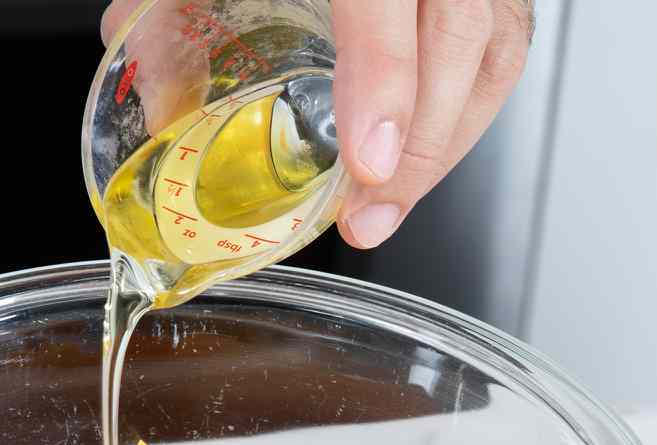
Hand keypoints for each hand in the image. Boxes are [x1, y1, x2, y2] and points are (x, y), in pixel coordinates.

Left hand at [99, 1, 532, 251]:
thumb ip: (176, 3)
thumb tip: (153, 84)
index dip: (385, 77)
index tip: (368, 162)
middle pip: (462, 30)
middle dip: (421, 143)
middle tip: (369, 212)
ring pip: (495, 42)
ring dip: (446, 138)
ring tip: (391, 200)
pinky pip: (503, 38)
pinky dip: (465, 107)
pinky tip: (422, 151)